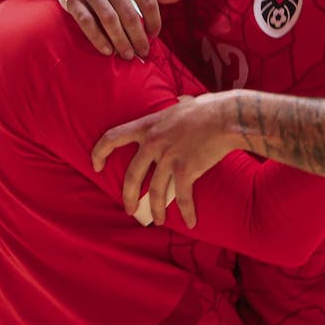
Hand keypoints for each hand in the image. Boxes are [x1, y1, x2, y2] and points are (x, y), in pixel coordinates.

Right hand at [63, 0, 181, 59]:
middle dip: (138, 37)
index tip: (154, 36)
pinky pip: (87, 22)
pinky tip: (108, 51)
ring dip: (120, 41)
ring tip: (128, 55)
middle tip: (143, 52)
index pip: (148, 0)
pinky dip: (98, 39)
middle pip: (129, 13)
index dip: (154, 21)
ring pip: (108, 19)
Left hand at [91, 93, 243, 228]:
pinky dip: (186, 212)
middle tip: (129, 209)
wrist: (227, 117)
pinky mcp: (185, 170)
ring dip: (155, 209)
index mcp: (148, 126)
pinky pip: (182, 197)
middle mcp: (153, 143)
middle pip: (132, 176)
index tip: (96, 166)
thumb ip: (175, 108)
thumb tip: (181, 102)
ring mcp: (168, 157)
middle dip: (128, 197)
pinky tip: (190, 222)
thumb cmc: (209, 108)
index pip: (112, 137)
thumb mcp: (182, 105)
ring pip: (155, 192)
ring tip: (158, 220)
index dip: (99, 153)